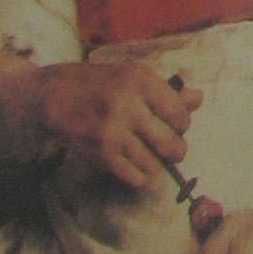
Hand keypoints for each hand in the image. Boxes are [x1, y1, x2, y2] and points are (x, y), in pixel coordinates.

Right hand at [0, 54, 198, 195]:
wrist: (55, 97)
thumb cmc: (101, 84)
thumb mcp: (134, 77)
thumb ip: (167, 91)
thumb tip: (198, 100)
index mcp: (140, 81)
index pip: (179, 112)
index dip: (183, 123)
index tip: (176, 125)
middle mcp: (127, 106)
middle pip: (171, 143)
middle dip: (176, 150)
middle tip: (172, 149)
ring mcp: (112, 132)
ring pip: (153, 164)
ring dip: (157, 165)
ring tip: (151, 156)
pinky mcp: (100, 154)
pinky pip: (133, 176)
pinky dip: (140, 176)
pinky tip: (137, 167)